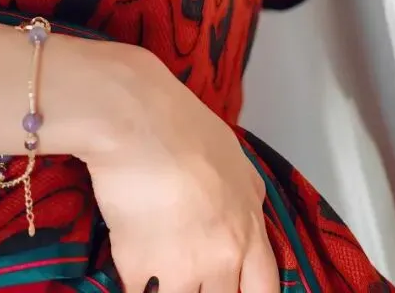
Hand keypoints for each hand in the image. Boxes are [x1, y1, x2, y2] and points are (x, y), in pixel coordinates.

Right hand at [85, 51, 278, 292]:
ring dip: (169, 289)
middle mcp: (222, 257)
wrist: (137, 118)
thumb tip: (247, 208)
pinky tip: (130, 264)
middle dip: (207, 291)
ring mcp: (181, 269)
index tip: (231, 287)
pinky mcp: (138, 269)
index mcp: (248, 229)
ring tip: (159, 269)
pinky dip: (135, 283)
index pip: (264, 288)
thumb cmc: (186, 125)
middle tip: (189, 275)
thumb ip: (245, 193)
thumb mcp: (233, 156)